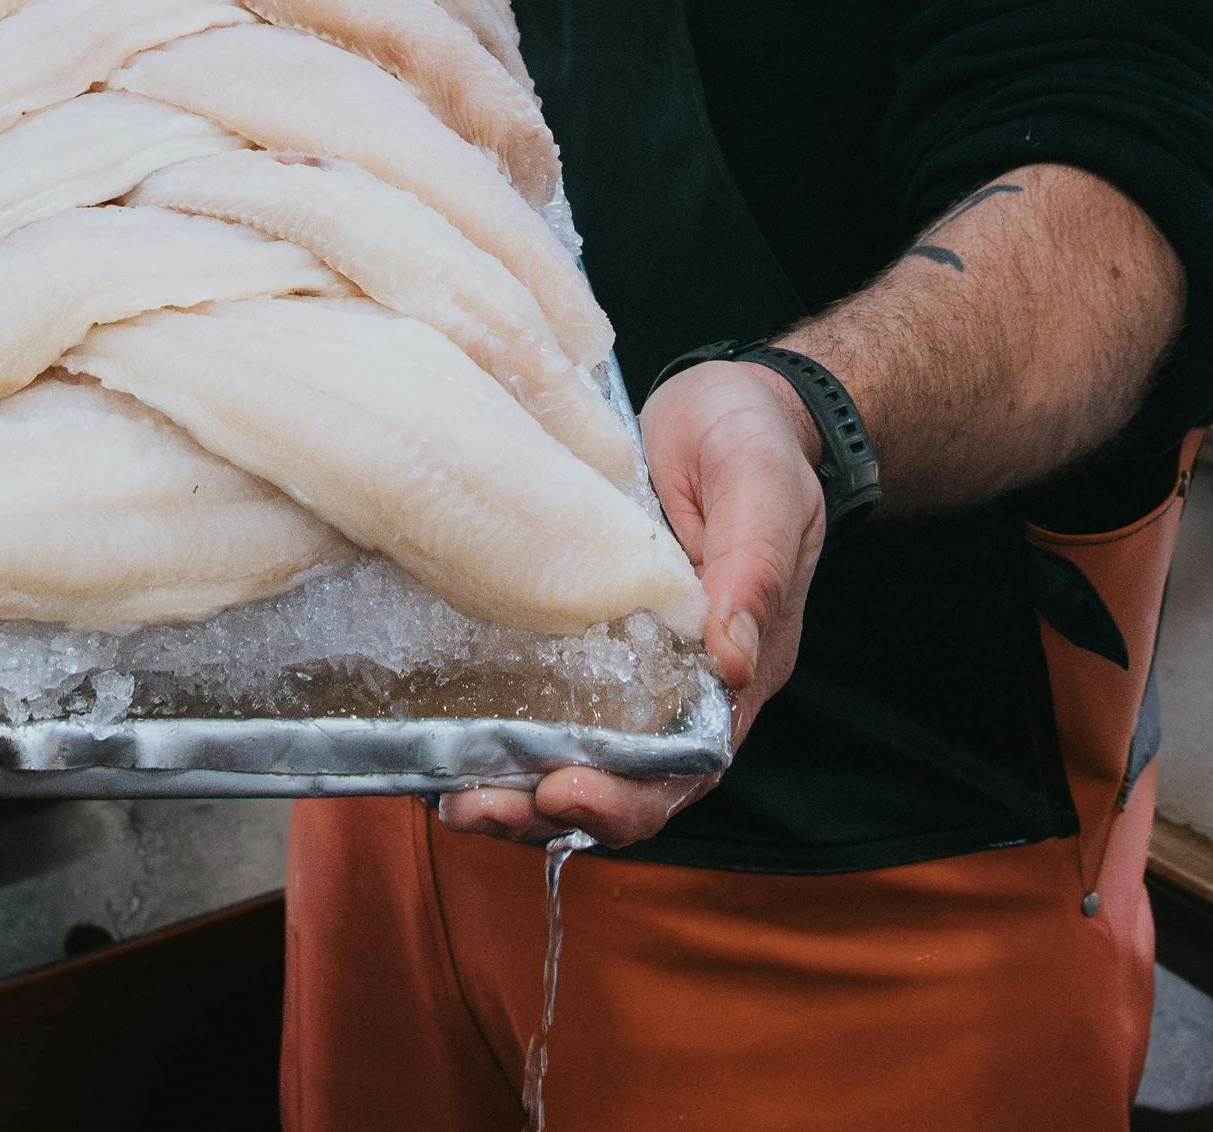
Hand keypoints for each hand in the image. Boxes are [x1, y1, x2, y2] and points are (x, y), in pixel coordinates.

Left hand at [438, 362, 825, 848]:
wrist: (725, 404)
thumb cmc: (753, 444)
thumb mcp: (763, 489)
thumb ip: (754, 571)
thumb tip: (731, 660)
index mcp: (737, 670)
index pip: (684, 764)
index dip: (626, 795)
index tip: (564, 789)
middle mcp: (680, 682)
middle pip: (622, 779)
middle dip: (551, 809)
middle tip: (480, 807)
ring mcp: (630, 659)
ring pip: (578, 751)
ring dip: (517, 786)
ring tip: (456, 799)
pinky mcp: (584, 625)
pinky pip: (546, 694)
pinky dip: (503, 728)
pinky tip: (450, 738)